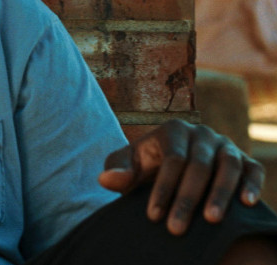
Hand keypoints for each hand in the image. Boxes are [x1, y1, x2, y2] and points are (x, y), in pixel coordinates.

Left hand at [97, 119, 264, 234]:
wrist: (170, 167)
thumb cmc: (146, 167)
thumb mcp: (128, 166)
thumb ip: (117, 170)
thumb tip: (106, 179)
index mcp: (173, 130)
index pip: (171, 159)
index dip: (162, 188)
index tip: (153, 217)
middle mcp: (202, 134)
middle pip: (198, 165)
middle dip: (187, 198)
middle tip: (176, 229)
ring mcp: (225, 146)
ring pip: (228, 166)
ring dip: (221, 193)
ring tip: (211, 220)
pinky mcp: (245, 160)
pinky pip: (253, 170)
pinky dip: (253, 185)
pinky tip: (247, 204)